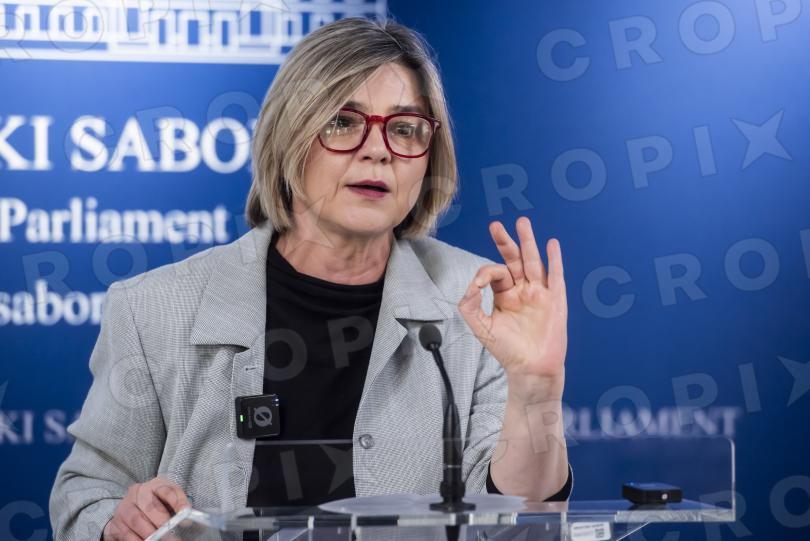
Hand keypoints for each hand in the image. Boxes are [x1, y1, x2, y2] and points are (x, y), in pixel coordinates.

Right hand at [103, 476, 189, 539]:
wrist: (131, 511)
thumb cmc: (156, 506)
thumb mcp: (168, 502)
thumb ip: (177, 507)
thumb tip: (186, 521)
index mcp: (155, 484)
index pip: (168, 490)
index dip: (178, 503)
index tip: (186, 517)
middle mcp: (138, 492)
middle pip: (150, 505)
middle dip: (162, 522)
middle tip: (171, 534)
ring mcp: (125, 506)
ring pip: (137, 520)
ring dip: (150, 533)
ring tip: (160, 540)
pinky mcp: (116, 522)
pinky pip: (126, 533)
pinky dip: (137, 540)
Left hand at [458, 217, 567, 400]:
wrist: (530, 369)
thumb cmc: (507, 350)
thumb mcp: (481, 328)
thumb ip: (470, 306)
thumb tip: (471, 286)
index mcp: (504, 295)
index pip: (495, 273)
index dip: (485, 273)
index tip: (478, 285)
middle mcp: (522, 291)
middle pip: (514, 260)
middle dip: (505, 242)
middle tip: (495, 226)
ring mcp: (539, 294)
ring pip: (533, 262)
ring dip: (528, 242)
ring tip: (522, 222)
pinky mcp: (555, 301)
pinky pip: (555, 276)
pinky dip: (555, 260)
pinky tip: (552, 244)